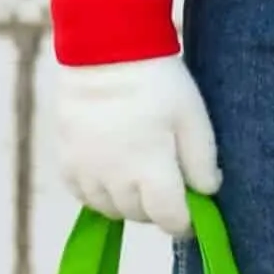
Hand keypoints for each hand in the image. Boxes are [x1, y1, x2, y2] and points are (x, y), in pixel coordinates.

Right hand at [55, 56, 221, 240]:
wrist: (105, 51)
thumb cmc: (158, 83)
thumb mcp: (193, 118)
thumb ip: (202, 161)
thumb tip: (207, 192)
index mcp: (150, 169)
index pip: (169, 218)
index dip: (184, 222)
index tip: (192, 215)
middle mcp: (114, 178)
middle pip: (139, 215)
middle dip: (157, 207)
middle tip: (169, 186)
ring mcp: (86, 171)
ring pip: (110, 209)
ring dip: (128, 202)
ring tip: (140, 176)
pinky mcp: (66, 161)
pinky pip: (84, 195)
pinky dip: (100, 193)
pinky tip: (112, 173)